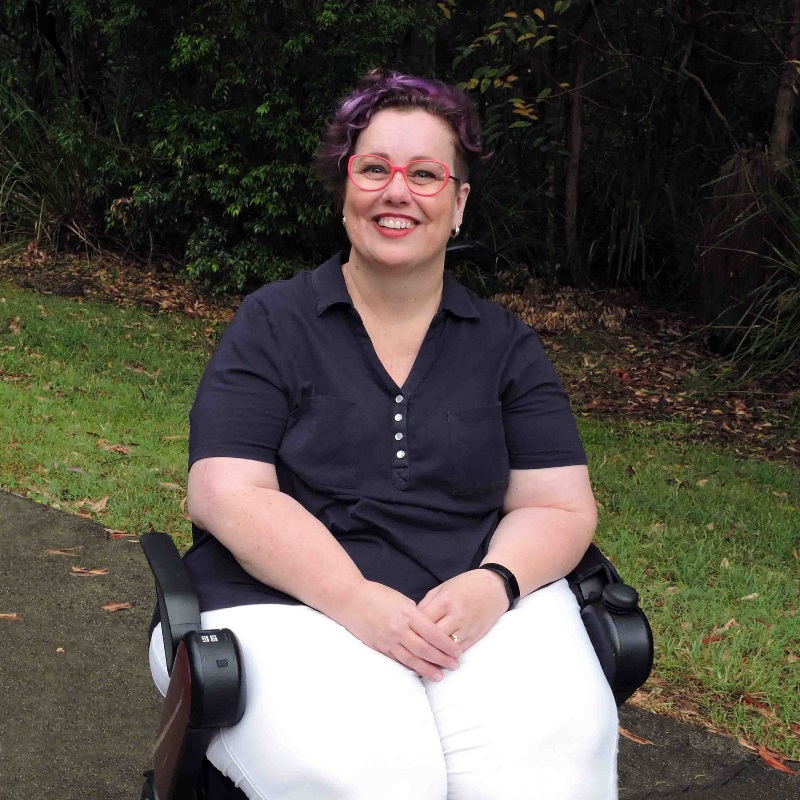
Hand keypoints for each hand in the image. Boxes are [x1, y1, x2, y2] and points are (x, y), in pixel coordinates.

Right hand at [336, 580, 461, 680]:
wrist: (349, 599)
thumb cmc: (376, 594)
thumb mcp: (400, 598)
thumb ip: (415, 614)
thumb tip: (428, 628)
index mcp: (407, 613)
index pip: (433, 633)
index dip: (447, 644)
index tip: (458, 651)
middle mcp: (399, 629)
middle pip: (425, 649)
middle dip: (442, 659)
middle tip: (455, 665)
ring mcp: (388, 640)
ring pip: (412, 659)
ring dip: (427, 669)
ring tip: (440, 676)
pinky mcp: (379, 647)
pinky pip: (398, 660)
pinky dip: (410, 667)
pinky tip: (419, 671)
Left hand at [417, 570, 508, 651]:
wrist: (494, 587)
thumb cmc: (465, 585)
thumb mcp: (442, 588)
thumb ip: (427, 604)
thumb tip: (413, 622)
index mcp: (446, 600)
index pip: (424, 621)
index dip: (412, 629)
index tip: (404, 635)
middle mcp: (457, 616)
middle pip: (433, 637)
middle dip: (421, 644)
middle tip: (410, 650)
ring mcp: (467, 628)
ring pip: (446, 648)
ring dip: (434, 654)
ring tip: (421, 659)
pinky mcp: (476, 636)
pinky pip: (459, 650)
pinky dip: (448, 655)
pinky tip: (439, 659)